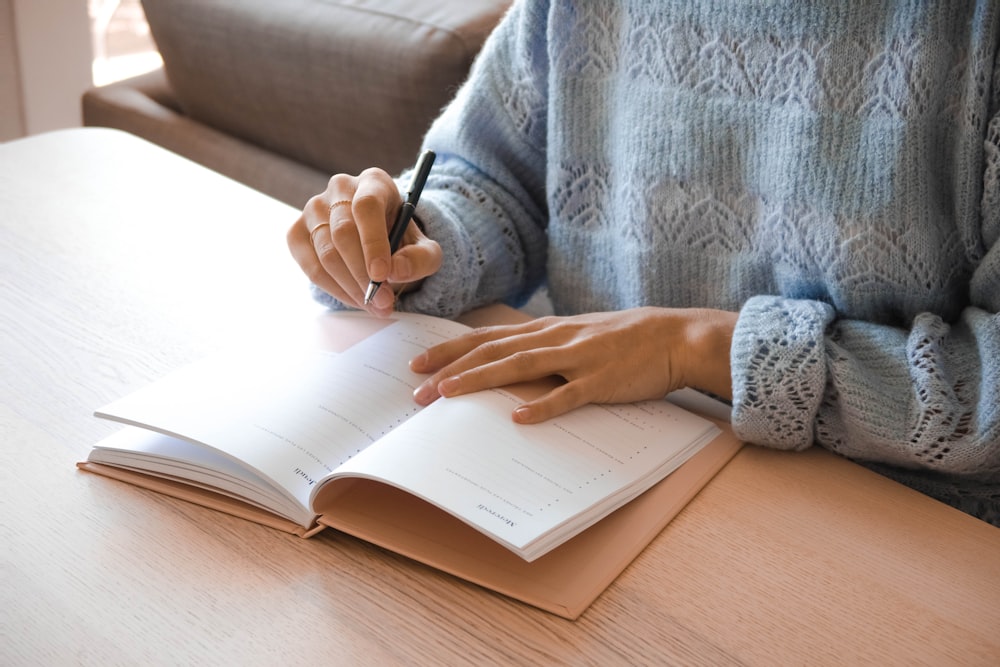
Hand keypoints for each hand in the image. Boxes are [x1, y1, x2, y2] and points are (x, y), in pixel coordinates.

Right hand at [287, 168, 442, 314]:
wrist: (380, 243)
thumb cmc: (402, 241)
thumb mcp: (425, 250)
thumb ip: (420, 258)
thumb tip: (396, 271)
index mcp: (373, 182)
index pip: (366, 206)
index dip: (373, 242)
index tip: (382, 275)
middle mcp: (340, 189)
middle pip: (343, 233)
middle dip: (363, 274)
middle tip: (383, 301)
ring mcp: (314, 209)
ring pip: (326, 253)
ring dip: (351, 287)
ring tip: (374, 305)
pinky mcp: (297, 232)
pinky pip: (311, 267)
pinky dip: (334, 290)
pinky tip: (354, 299)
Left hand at [410, 307, 736, 422]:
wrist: (674, 337)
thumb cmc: (624, 340)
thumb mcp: (577, 336)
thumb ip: (544, 349)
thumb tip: (509, 367)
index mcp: (546, 330)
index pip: (487, 338)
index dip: (450, 350)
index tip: (418, 363)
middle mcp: (554, 339)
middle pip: (492, 352)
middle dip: (451, 369)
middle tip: (416, 388)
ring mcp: (577, 358)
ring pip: (518, 367)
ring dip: (479, 380)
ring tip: (447, 394)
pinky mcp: (600, 380)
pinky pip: (568, 395)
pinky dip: (543, 405)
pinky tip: (519, 418)